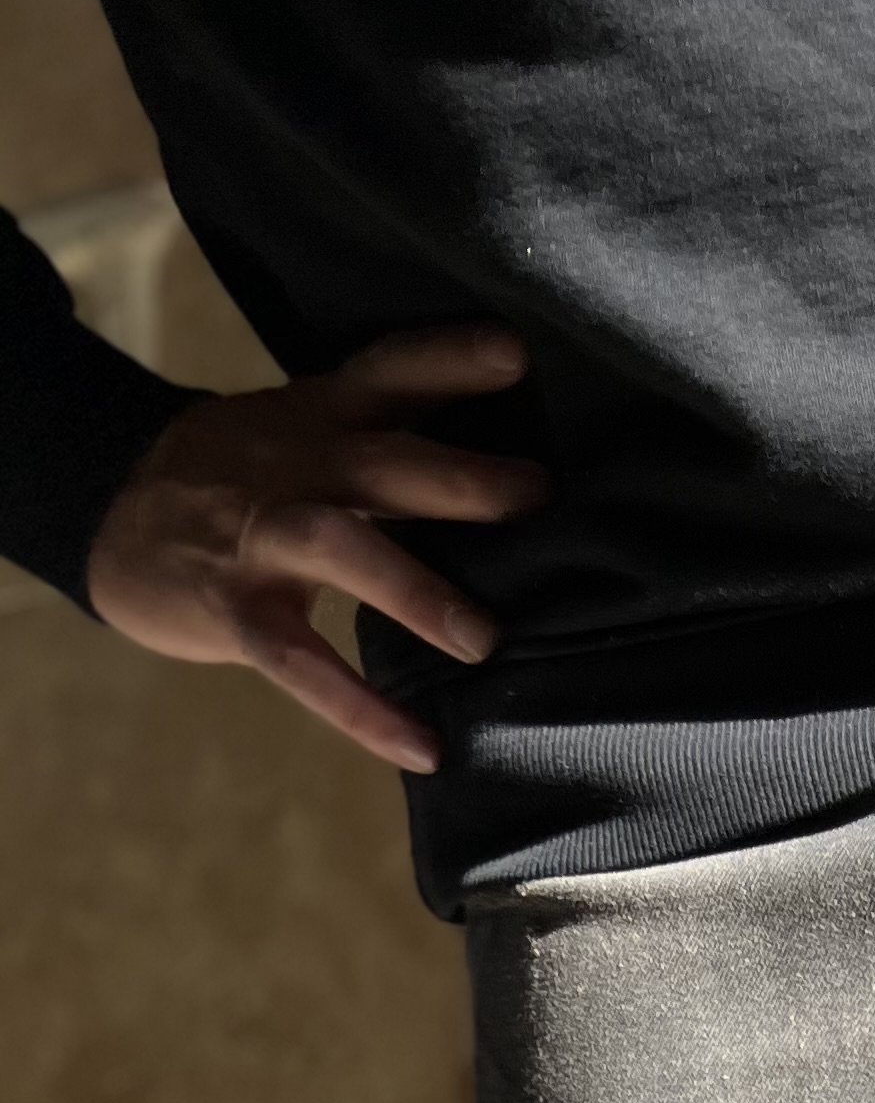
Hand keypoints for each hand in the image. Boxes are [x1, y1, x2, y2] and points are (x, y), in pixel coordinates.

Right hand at [84, 324, 544, 772]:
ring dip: (414, 590)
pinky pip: (300, 664)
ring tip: (483, 640)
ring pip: (339, 548)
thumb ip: (380, 436)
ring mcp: (260, 539)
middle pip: (379, 460)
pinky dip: (361, 709)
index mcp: (318, 419)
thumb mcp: (298, 429)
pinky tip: (422, 749)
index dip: (448, 360)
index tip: (517, 353)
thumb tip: (501, 460)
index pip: (386, 371)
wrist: (108, 508)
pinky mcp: (234, 610)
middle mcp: (295, 468)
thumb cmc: (238, 476)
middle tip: (538, 493)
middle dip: (457, 475)